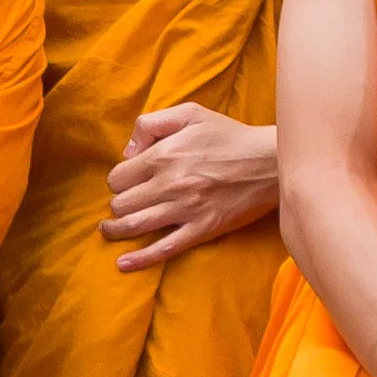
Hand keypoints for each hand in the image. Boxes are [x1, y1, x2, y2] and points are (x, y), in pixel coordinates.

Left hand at [104, 103, 278, 266]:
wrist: (268, 162)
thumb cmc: (228, 135)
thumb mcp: (189, 113)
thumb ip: (151, 124)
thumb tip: (128, 151)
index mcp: (163, 155)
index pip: (118, 177)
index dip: (117, 180)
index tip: (125, 182)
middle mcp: (169, 184)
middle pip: (122, 204)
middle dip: (116, 204)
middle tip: (121, 204)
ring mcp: (185, 210)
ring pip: (135, 227)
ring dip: (115, 231)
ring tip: (109, 231)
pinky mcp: (201, 229)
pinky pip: (164, 248)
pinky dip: (140, 259)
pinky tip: (123, 264)